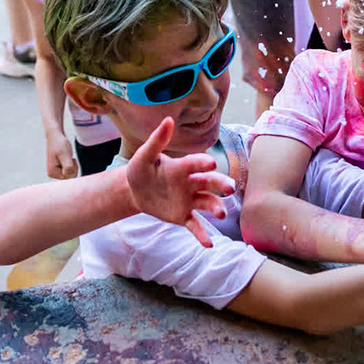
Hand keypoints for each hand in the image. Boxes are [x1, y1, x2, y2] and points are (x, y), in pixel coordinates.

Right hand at [45, 129, 76, 180]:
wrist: (56, 135)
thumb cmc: (59, 144)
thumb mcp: (65, 155)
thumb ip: (68, 167)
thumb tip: (70, 177)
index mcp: (52, 172)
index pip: (68, 177)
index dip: (73, 168)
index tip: (71, 159)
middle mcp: (53, 173)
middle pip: (70, 176)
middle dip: (73, 167)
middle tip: (70, 157)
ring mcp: (56, 171)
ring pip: (71, 173)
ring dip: (73, 165)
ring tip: (68, 156)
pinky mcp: (60, 168)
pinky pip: (70, 170)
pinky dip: (72, 164)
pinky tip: (68, 157)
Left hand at [122, 118, 236, 246]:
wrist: (134, 192)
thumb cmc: (141, 170)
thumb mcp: (144, 156)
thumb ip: (157, 141)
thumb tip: (168, 120)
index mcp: (181, 167)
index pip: (194, 164)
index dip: (202, 163)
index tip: (212, 163)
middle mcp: (189, 183)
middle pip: (209, 183)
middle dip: (220, 184)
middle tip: (229, 187)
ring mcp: (188, 200)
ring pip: (207, 202)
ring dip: (216, 207)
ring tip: (221, 214)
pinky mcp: (183, 215)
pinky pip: (195, 224)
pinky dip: (202, 234)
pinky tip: (209, 244)